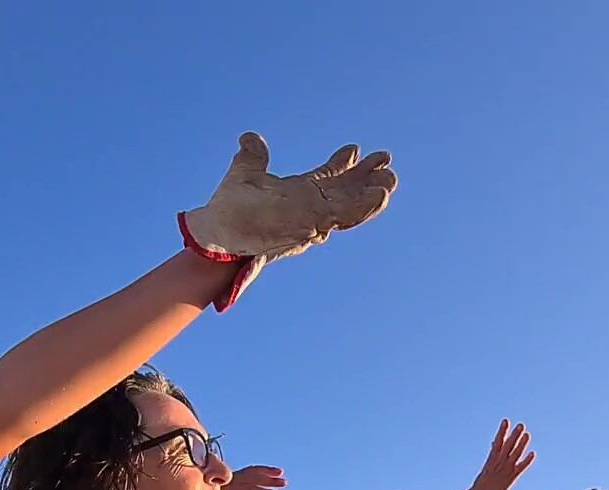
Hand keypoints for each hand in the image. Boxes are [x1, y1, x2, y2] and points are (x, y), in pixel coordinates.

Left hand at [181, 134, 398, 308]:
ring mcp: (312, 217)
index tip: (356, 147)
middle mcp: (309, 207)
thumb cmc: (228, 210)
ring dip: (371, 194)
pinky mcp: (312, 224)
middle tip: (388, 164)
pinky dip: (363, 206)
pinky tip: (380, 195)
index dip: (342, 164)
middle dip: (367, 179)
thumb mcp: (245, 173)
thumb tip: (249, 138)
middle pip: (345, 192)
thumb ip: (253, 157)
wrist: (217, 232)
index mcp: (297, 193)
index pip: (326, 178)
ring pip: (350, 206)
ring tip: (391, 180)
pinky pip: (343, 216)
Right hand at [223, 465, 285, 489]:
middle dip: (269, 480)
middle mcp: (231, 481)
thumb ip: (241, 485)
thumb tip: (260, 485)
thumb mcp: (227, 487)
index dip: (267, 470)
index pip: (252, 470)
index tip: (280, 471)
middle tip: (284, 482)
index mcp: (233, 476)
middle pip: (253, 479)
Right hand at [465, 420, 534, 489]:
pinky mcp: (512, 477)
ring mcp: (506, 469)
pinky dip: (527, 460)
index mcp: (492, 458)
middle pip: (508, 445)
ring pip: (515, 454)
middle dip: (514, 435)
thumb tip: (494, 442)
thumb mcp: (487, 464)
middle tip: (521, 425)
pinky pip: (521, 467)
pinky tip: (533, 453)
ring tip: (527, 434)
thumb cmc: (483, 481)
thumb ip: (493, 453)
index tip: (506, 421)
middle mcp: (500, 461)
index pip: (498, 441)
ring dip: (522, 444)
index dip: (502, 431)